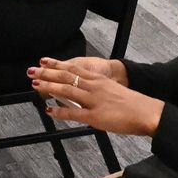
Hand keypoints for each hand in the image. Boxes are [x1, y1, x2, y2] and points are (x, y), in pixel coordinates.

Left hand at [30, 57, 161, 137]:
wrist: (146, 112)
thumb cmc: (133, 103)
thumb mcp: (114, 90)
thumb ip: (99, 89)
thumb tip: (87, 91)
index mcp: (99, 79)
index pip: (74, 68)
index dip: (57, 64)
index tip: (44, 61)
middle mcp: (94, 86)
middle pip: (67, 76)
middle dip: (47, 73)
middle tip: (32, 70)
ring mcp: (94, 100)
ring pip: (67, 90)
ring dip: (49, 86)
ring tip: (35, 84)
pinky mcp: (95, 116)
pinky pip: (73, 113)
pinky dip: (59, 111)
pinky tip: (48, 109)